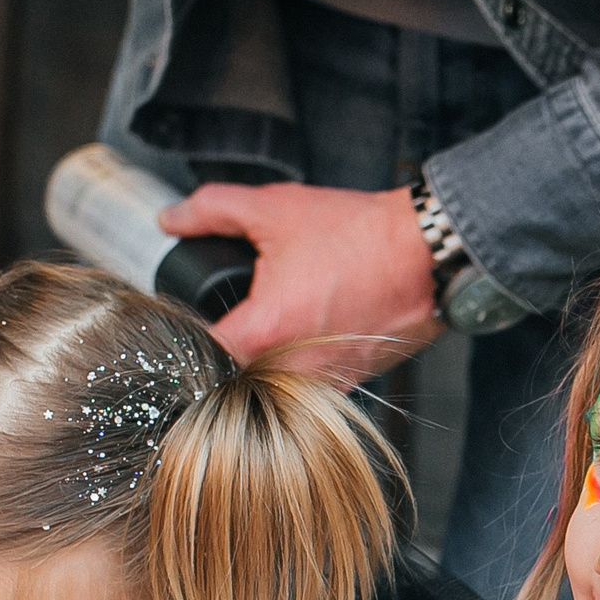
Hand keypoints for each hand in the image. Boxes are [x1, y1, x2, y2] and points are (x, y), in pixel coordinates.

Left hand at [158, 182, 441, 382]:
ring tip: (272, 328)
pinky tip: (306, 336)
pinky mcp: (349, 384)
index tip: (187, 319)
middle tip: (228, 319)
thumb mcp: (275, 209)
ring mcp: (323, 383)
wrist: (427, 256)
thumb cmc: (362, 237)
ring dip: (261, 365)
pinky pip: (307, 389)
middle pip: (232, 378)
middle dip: (224, 351)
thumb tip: (172, 219)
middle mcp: (291, 369)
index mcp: (265, 331)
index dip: (184, 337)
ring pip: (270, 390)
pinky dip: (298, 368)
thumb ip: (212, 210)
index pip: (199, 355)